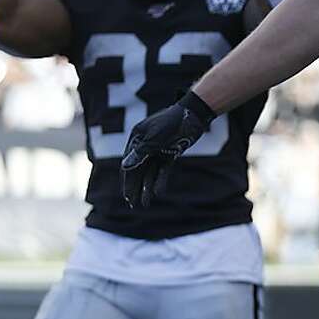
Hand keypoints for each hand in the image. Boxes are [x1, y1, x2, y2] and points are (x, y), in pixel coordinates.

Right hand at [120, 91, 215, 208]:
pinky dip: (160, 180)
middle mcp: (145, 145)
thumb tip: (125, 166)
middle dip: (135, 187)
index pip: (129, 164)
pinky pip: (162, 169)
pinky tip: (157, 192)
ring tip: (145, 203)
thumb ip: (141, 152)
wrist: (194, 115)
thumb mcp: (156, 137)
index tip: (127, 196)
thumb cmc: (172, 122)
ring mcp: (157, 150)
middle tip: (132, 204)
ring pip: (150, 172)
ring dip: (146, 187)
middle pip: (138, 170)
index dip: (127, 181)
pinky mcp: (169, 153)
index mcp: (136, 139)